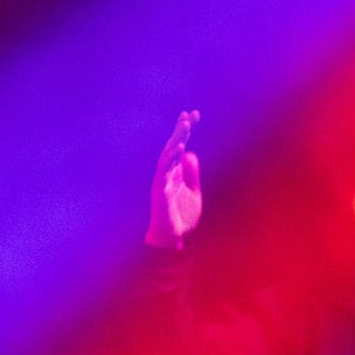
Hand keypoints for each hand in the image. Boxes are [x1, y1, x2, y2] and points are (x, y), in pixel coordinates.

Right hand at [147, 109, 202, 247]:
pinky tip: (179, 148)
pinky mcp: (160, 190)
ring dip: (176, 140)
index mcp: (176, 172)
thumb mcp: (193, 192)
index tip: (194, 114)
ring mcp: (162, 181)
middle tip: (188, 115)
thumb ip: (191, 174)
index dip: (185, 130)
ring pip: (167, 156)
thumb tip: (190, 154)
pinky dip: (171, 159)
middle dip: (180, 130)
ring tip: (184, 126)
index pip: (180, 146)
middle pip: (173, 147)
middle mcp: (167, 174)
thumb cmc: (182, 218)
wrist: (174, 240)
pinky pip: (164, 171)